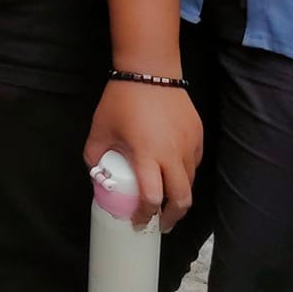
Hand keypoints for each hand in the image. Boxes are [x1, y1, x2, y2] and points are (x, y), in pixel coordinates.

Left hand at [84, 80, 201, 230]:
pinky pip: (195, 163)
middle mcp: (173, 154)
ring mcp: (189, 145)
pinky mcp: (198, 135)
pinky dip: (186, 174)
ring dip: (179, 196)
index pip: (152, 198)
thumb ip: (94, 157)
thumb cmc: (121, 99)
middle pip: (181, 199)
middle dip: (171, 217)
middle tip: (160, 224)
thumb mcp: (99, 129)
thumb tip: (98, 178)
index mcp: (147, 155)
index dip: (145, 215)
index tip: (137, 221)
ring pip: (190, 182)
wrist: (150, 69)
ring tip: (167, 201)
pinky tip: (173, 173)